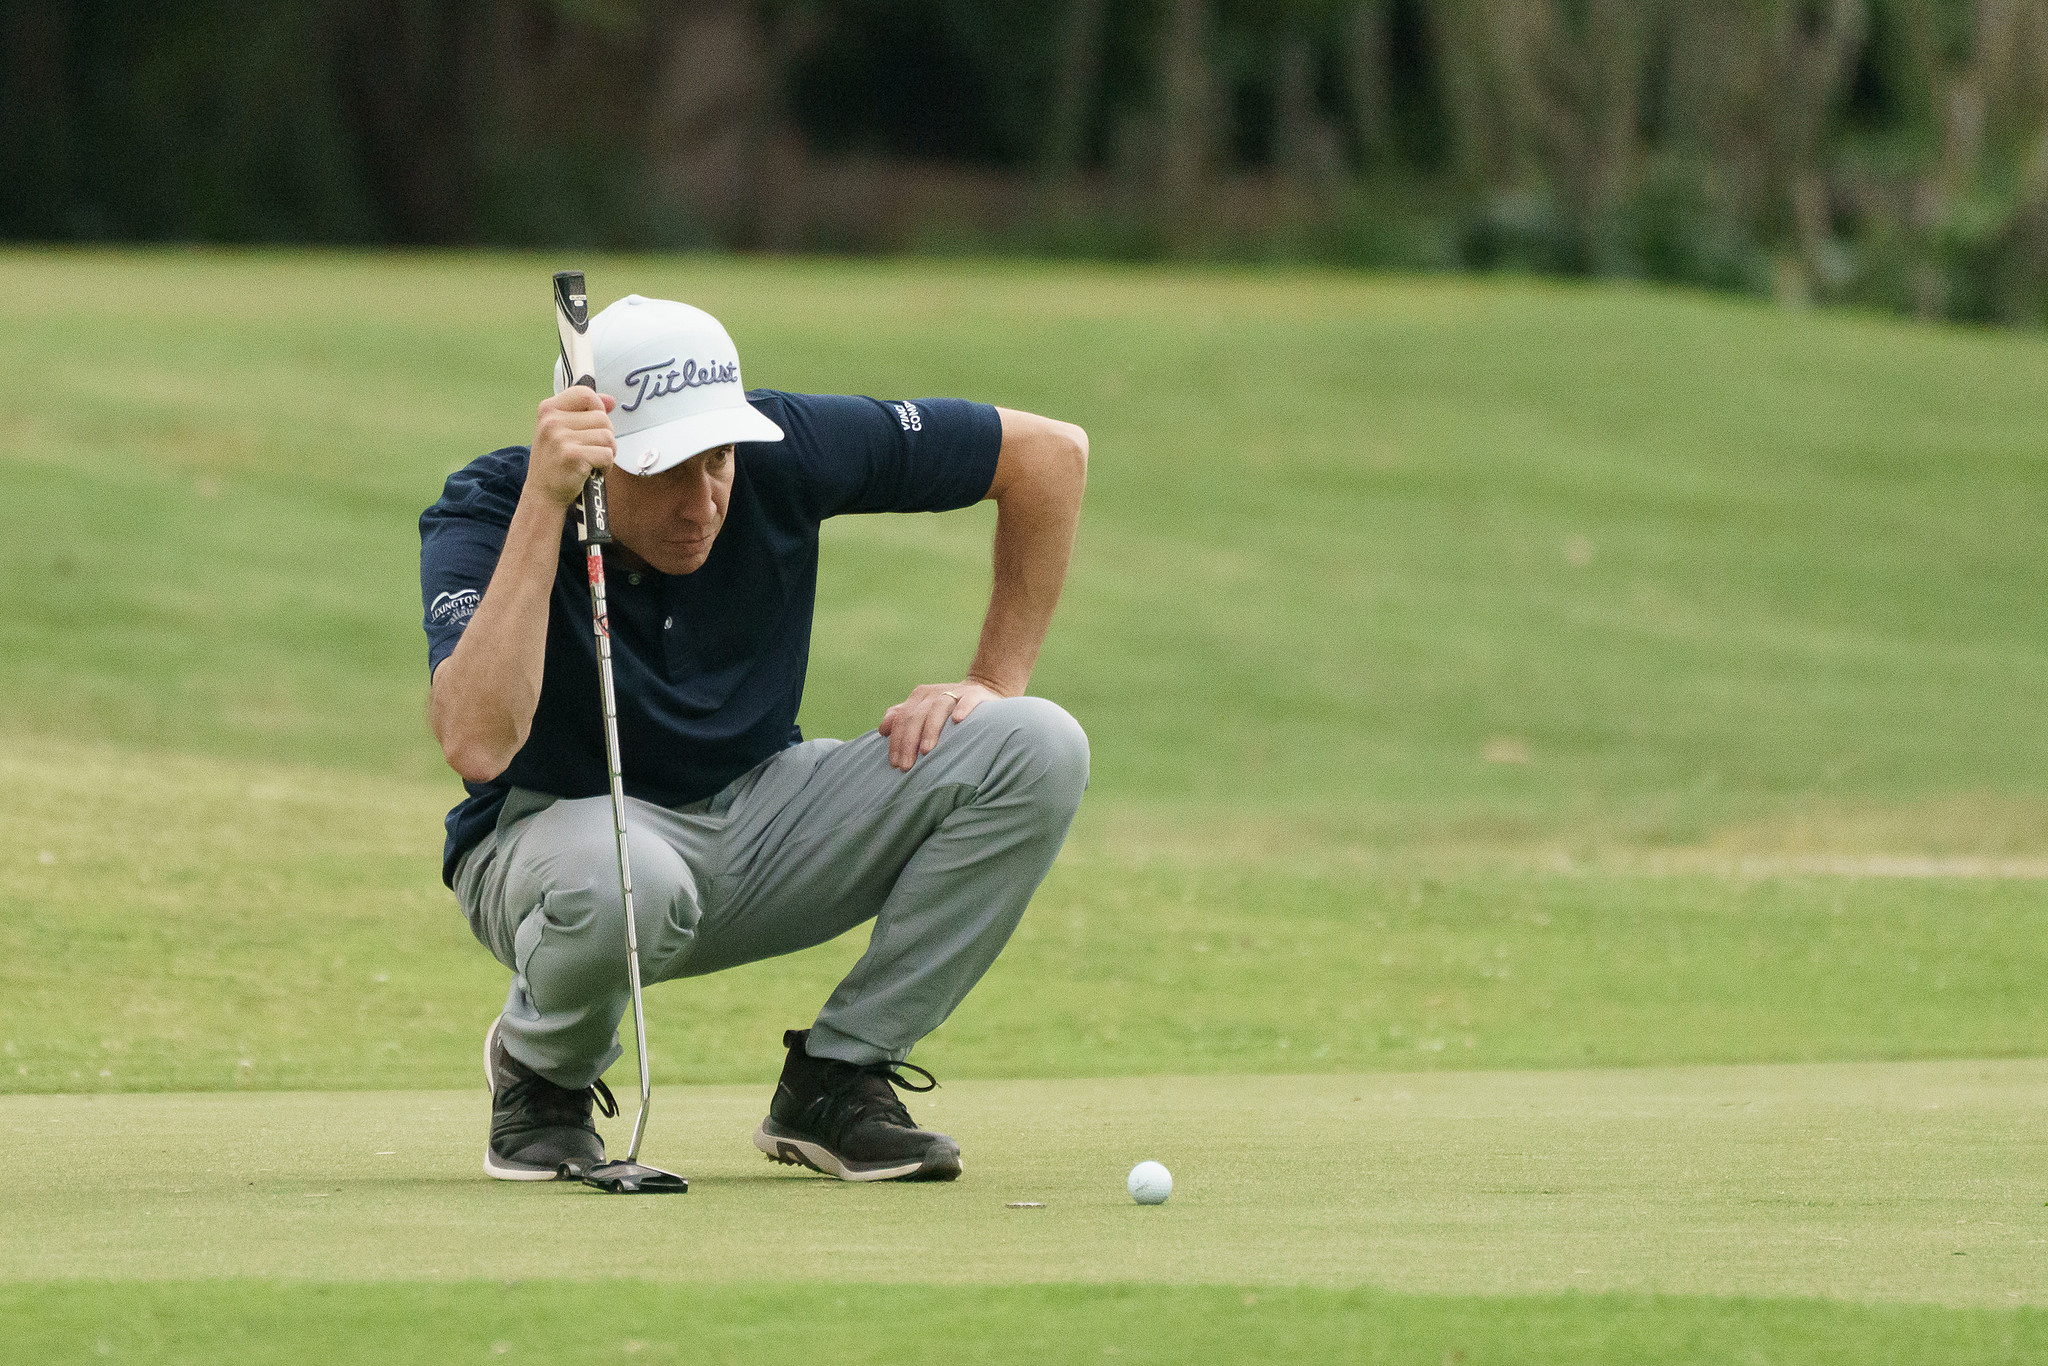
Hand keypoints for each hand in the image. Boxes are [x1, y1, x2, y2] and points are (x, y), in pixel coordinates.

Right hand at [526, 386, 618, 508]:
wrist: (542, 494)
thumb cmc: (555, 461)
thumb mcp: (561, 430)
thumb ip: (584, 412)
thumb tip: (611, 400)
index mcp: (548, 409)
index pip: (585, 393)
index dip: (598, 407)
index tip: (594, 424)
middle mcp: (552, 421)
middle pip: (603, 417)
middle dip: (605, 436)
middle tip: (591, 450)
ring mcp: (561, 438)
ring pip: (608, 436)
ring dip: (607, 452)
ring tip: (592, 460)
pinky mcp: (573, 457)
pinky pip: (608, 454)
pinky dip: (606, 466)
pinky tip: (592, 471)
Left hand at [879, 680, 1003, 770]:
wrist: (982, 692)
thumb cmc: (948, 711)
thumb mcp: (924, 712)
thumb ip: (903, 719)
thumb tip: (882, 730)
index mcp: (920, 696)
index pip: (903, 718)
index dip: (897, 740)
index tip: (895, 764)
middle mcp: (935, 692)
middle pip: (917, 715)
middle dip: (909, 742)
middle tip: (907, 765)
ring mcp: (956, 691)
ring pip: (939, 708)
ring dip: (931, 729)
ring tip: (926, 750)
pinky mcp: (976, 693)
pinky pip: (968, 699)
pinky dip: (963, 708)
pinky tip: (957, 720)